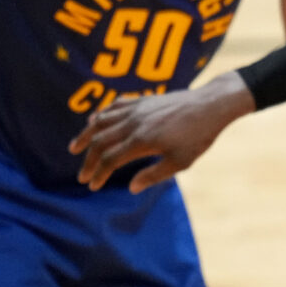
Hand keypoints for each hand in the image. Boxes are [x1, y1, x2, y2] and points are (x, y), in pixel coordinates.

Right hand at [68, 73, 252, 191]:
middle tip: (82, 175)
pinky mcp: (143, 99)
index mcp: (142, 141)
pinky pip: (115, 106)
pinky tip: (94, 120)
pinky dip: (101, 114)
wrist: (211, 105)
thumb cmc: (199, 136)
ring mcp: (137, 108)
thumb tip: (132, 187)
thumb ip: (154, 175)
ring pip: (102, 121)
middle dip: (88, 160)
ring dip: (86, 136)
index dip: (98, 174)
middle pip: (101, 142)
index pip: (111, 160)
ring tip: (74, 147)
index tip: (92, 185)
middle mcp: (134, 122)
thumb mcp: (180, 162)